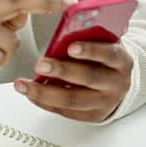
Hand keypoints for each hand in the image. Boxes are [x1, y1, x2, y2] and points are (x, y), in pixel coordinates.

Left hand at [14, 42, 132, 121]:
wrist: (120, 83)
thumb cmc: (106, 58)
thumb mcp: (104, 43)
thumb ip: (90, 36)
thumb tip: (64, 30)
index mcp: (121, 60)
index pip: (109, 54)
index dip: (90, 50)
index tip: (70, 46)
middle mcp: (116, 83)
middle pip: (88, 78)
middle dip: (62, 71)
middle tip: (40, 64)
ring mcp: (105, 102)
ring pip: (73, 100)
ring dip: (45, 92)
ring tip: (24, 84)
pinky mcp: (93, 116)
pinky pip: (66, 111)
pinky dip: (45, 103)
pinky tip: (31, 94)